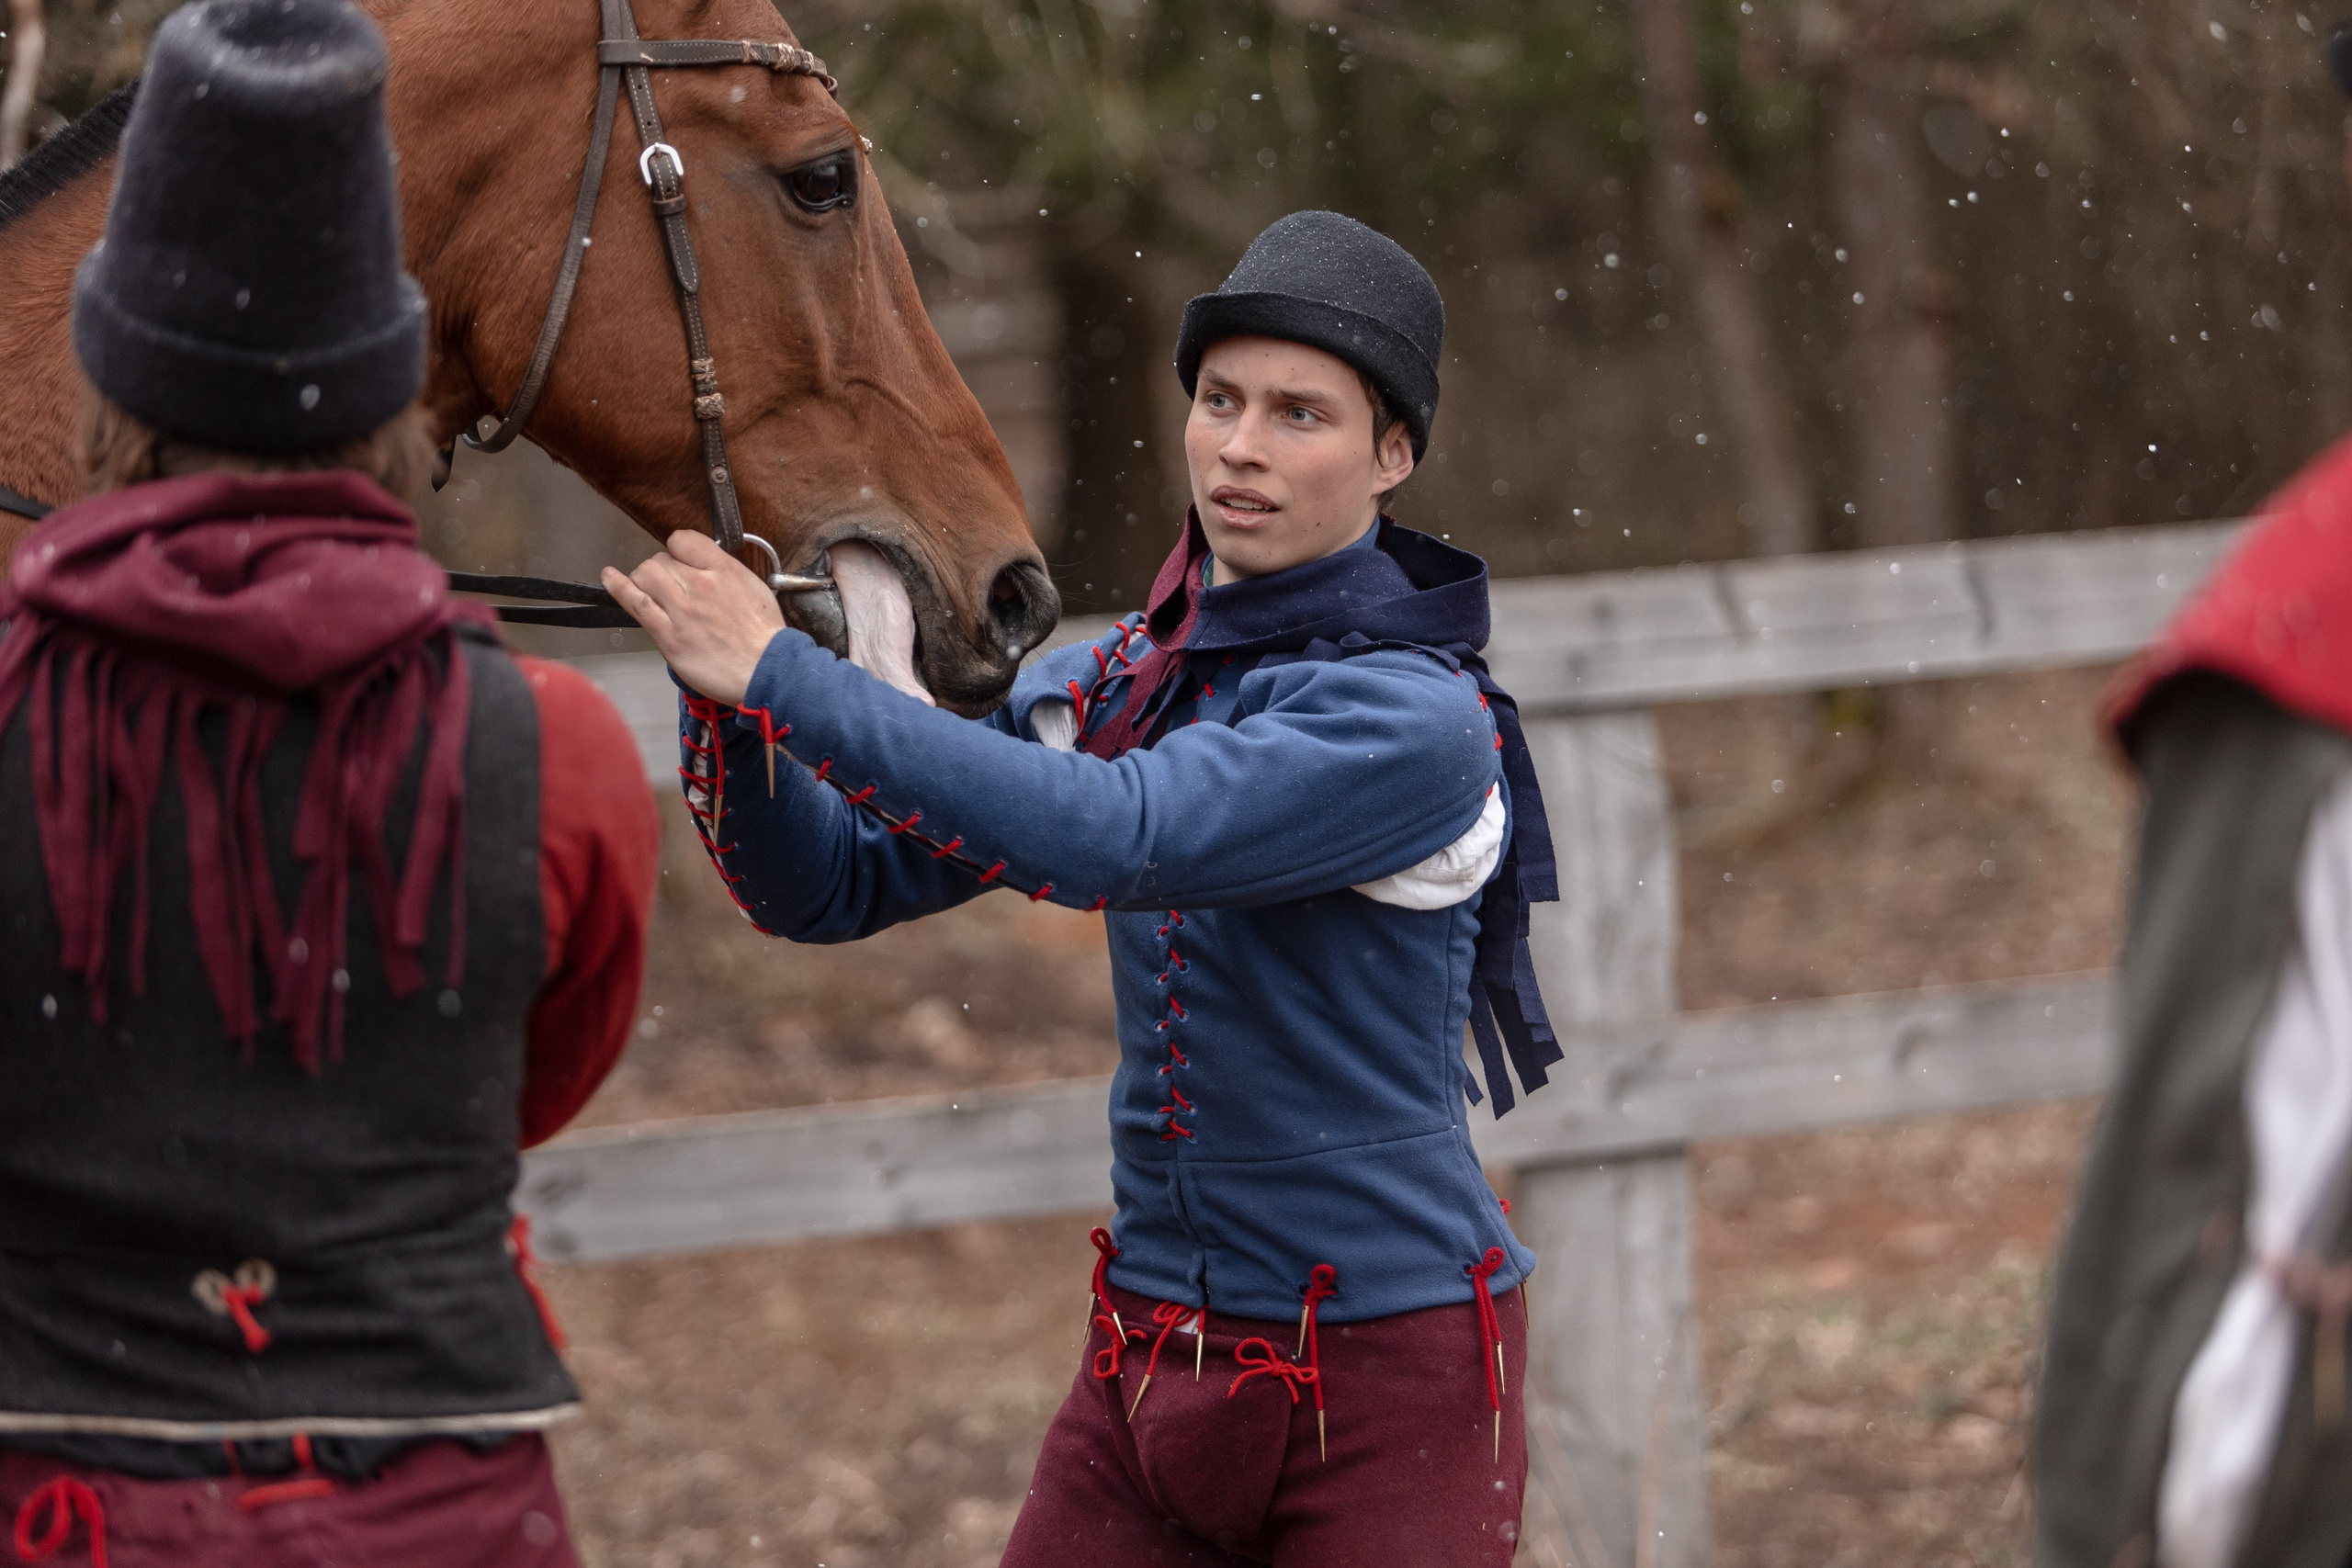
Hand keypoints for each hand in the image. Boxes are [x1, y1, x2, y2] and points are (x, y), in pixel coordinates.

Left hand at [602, 532, 784, 706]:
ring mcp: (682, 610)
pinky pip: (635, 602)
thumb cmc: (764, 637)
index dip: (678, 550)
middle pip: (660, 560)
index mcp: (724, 570)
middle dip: (661, 571)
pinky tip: (609, 578)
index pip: (683, 540)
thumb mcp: (754, 589)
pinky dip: (618, 587)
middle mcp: (700, 584)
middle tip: (671, 589)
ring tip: (650, 592)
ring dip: (643, 580)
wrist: (767, 671)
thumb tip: (704, 567)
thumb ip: (726, 574)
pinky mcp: (668, 635)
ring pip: (645, 575)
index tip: (680, 561)